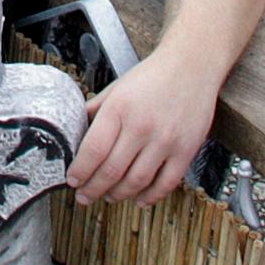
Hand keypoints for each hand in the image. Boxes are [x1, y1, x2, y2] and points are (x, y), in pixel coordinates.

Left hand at [68, 47, 221, 204]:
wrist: (192, 65)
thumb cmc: (152, 77)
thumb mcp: (116, 88)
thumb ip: (96, 111)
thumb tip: (75, 134)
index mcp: (119, 109)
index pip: (93, 150)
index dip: (80, 171)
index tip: (73, 181)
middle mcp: (141, 126)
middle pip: (112, 171)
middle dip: (93, 189)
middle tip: (84, 197)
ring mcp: (165, 140)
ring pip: (136, 181)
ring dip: (118, 195)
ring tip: (108, 197)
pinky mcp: (186, 150)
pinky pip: (166, 183)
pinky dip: (150, 197)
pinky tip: (139, 199)